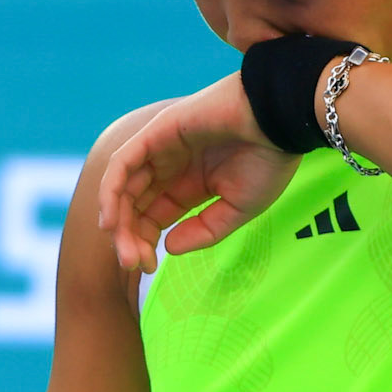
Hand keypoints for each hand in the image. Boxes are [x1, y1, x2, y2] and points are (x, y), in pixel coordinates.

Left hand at [96, 73, 300, 271]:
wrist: (281, 122)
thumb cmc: (269, 161)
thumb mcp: (236, 211)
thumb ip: (204, 231)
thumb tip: (168, 248)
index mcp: (188, 185)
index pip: (153, 218)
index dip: (145, 244)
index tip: (149, 269)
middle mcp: (169, 167)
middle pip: (133, 206)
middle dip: (128, 239)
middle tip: (133, 265)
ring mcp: (159, 148)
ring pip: (123, 188)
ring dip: (118, 222)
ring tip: (125, 252)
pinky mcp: (155, 132)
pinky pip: (122, 164)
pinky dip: (111, 192)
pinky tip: (111, 221)